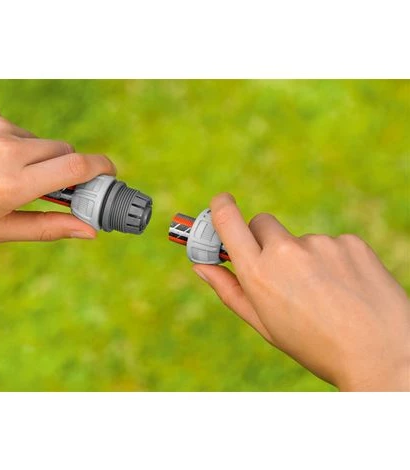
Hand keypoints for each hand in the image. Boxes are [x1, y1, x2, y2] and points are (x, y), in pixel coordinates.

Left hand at [0, 105, 115, 242]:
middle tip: (50, 188)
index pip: (76, 169)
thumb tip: (89, 231)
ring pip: (42, 142)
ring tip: (4, 173)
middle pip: (65, 153)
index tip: (110, 174)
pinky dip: (14, 144)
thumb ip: (48, 228)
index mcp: (12, 185)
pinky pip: (18, 129)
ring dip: (37, 158)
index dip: (102, 168)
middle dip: (65, 170)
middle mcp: (7, 150)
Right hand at [193, 193, 409, 390]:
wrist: (382, 356)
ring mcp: (321, 243)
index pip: (228, 219)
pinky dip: (332, 261)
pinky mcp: (350, 242)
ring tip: (323, 293)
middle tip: (277, 270)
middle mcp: (287, 251)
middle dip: (262, 240)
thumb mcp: (264, 324)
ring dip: (303, 258)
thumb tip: (201, 267)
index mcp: (258, 273)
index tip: (220, 204)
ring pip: (299, 239)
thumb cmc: (314, 345)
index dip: (220, 207)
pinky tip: (344, 288)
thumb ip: (228, 291)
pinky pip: (330, 244)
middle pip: (261, 223)